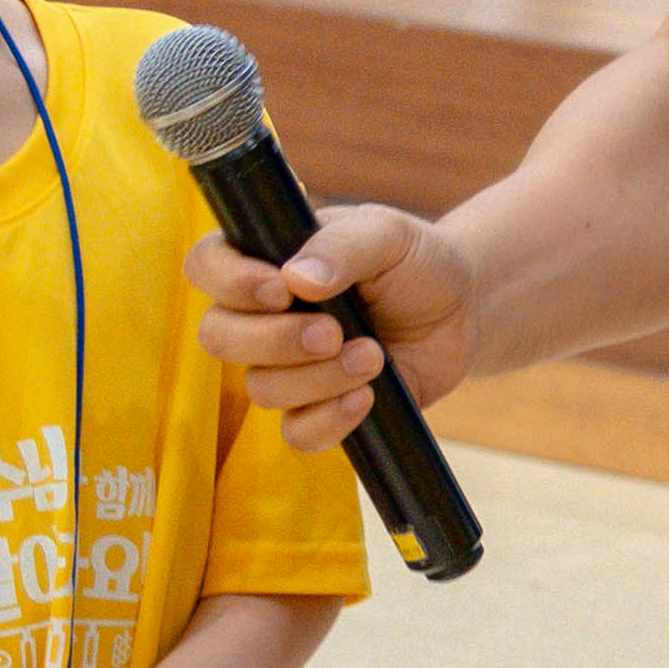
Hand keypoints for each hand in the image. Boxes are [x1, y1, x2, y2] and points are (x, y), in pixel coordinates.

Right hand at [178, 201, 470, 457]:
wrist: (461, 311)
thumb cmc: (415, 261)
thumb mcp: (388, 234)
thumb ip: (344, 245)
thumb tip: (297, 279)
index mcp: (266, 259)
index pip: (206, 265)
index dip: (229, 282)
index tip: (279, 290)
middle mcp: (264, 316)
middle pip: (218, 336)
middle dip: (274, 340)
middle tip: (333, 331)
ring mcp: (288, 366)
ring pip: (260, 389)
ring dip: (318, 378)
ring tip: (373, 355)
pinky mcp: (319, 409)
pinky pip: (297, 433)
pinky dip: (330, 419)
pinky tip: (368, 397)